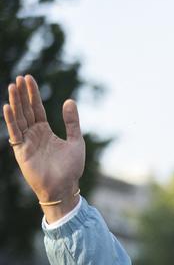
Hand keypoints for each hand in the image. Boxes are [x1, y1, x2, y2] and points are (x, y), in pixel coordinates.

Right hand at [4, 74, 84, 222]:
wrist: (64, 187)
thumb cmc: (71, 168)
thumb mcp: (75, 141)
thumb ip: (72, 122)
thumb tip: (70, 100)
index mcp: (45, 131)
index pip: (37, 108)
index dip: (32, 94)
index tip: (28, 78)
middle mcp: (33, 134)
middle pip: (26, 110)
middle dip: (23, 94)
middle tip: (19, 77)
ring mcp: (26, 141)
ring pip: (19, 118)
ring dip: (15, 103)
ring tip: (13, 86)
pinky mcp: (21, 150)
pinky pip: (15, 132)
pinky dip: (11, 120)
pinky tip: (8, 107)